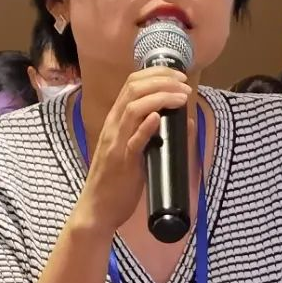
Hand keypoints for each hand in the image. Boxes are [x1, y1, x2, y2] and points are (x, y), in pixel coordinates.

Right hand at [76, 67, 190, 234]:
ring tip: (182, 97)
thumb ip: (149, 133)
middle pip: (133, 89)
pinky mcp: (122, 162)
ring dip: (161, 97)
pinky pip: (133, 140)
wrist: (97, 209)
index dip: (156, 74)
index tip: (178, 75)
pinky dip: (146, 126)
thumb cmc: (116, 180)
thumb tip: (178, 120)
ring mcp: (116, 143)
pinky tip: (159, 118)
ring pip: (134, 108)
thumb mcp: (133, 150)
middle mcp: (113, 126)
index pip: (132, 84)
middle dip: (162, 80)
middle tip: (184, 83)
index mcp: (115, 120)